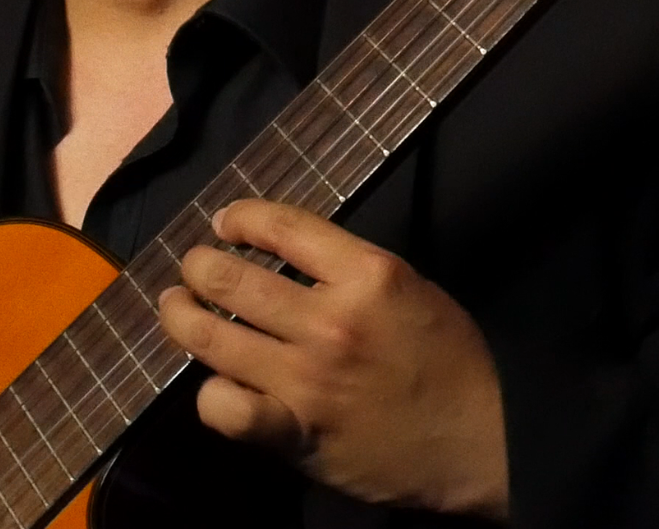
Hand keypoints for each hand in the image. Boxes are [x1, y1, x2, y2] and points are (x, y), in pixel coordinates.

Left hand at [154, 199, 509, 519]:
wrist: (482, 441)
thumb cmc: (450, 360)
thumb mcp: (410, 288)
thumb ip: (347, 270)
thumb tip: (281, 253)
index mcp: (366, 274)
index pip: (281, 227)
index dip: (240, 217)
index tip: (225, 222)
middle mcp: (329, 322)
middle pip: (230, 278)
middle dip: (199, 266)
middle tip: (193, 267)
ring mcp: (306, 379)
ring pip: (210, 336)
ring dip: (181, 315)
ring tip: (176, 307)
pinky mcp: (295, 431)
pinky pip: (226, 408)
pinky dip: (211, 393)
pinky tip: (216, 384)